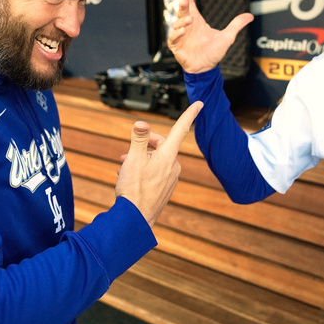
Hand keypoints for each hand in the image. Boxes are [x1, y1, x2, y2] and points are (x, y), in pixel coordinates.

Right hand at [115, 100, 202, 226]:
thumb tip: (143, 123)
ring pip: (157, 160)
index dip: (189, 115)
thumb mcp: (133, 159)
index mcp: (168, 156)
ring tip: (124, 166)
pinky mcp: (165, 189)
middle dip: (146, 144)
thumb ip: (139, 139)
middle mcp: (173, 167)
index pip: (180, 129)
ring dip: (141, 159)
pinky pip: (156, 173)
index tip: (199, 104)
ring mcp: (170, 179)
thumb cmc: (133, 189)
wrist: (135, 219)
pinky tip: (130, 178)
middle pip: (162, 145)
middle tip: (128, 151)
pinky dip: (144, 170)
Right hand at [166, 0, 252, 73]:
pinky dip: (177, 33)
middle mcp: (187, 26)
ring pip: (177, 23)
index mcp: (197, 21)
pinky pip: (173, 37)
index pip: (190, 4)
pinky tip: (184, 30)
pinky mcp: (176, 45)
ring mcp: (181, 35)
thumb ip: (236, 25)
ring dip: (182, 20)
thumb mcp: (227, 37)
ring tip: (190, 20)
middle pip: (182, 11)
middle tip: (184, 0)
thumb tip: (250, 15)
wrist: (207, 68)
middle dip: (182, 5)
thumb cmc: (214, 52)